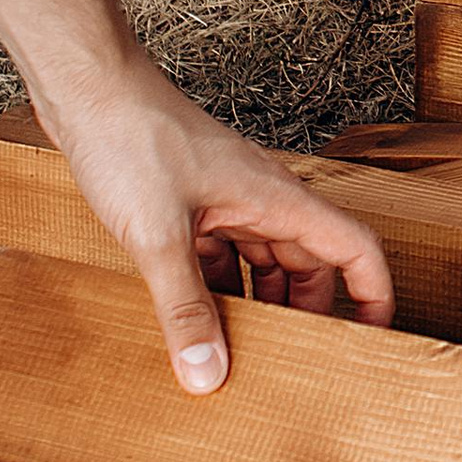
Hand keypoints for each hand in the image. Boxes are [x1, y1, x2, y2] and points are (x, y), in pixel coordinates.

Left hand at [40, 53, 394, 390]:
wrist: (89, 88)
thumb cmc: (133, 137)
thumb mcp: (160, 235)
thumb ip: (184, 307)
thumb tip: (207, 373)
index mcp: (277, 198)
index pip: (354, 247)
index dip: (373, 294)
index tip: (372, 339)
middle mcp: (261, 199)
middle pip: (310, 263)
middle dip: (308, 314)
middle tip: (297, 365)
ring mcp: (226, 200)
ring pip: (263, 261)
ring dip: (260, 304)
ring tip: (246, 351)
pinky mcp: (190, 204)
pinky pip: (221, 255)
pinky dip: (216, 288)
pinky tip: (194, 317)